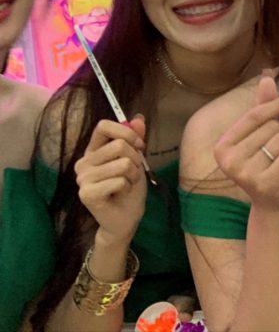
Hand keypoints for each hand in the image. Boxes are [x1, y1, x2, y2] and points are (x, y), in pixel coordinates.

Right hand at [75, 117, 148, 244]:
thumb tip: (138, 118)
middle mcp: (83, 163)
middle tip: (132, 173)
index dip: (126, 132)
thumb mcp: (136, 159)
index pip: (103, 126)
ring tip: (127, 184)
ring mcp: (82, 179)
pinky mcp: (86, 194)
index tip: (138, 145)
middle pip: (118, 145)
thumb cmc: (129, 186)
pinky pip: (119, 181)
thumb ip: (135, 138)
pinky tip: (120, 194)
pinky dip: (128, 187)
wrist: (125, 217)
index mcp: (93, 151)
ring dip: (134, 175)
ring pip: (123, 163)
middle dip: (135, 159)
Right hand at [213, 76, 278, 211]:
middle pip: (272, 127)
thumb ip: (264, 107)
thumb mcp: (264, 135)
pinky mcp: (265, 184)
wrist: (274, 203)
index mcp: (223, 146)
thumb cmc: (268, 163)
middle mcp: (229, 161)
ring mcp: (245, 174)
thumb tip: (266, 77)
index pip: (255, 115)